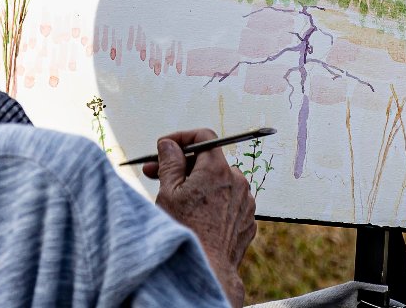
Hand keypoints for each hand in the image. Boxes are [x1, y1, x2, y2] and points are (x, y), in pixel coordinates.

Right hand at [142, 128, 256, 305]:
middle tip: (157, 173)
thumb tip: (169, 144)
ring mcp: (246, 202)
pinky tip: (196, 216)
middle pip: (209, 160)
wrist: (207, 268)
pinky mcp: (248, 220)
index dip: (182, 138)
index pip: (203, 137)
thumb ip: (170, 161)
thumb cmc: (185, 230)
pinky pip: (229, 202)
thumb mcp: (168, 191)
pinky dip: (213, 202)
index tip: (166, 147)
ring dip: (199, 184)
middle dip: (183, 164)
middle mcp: (237, 181)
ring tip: (178, 200)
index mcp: (217, 169)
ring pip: (219, 182)